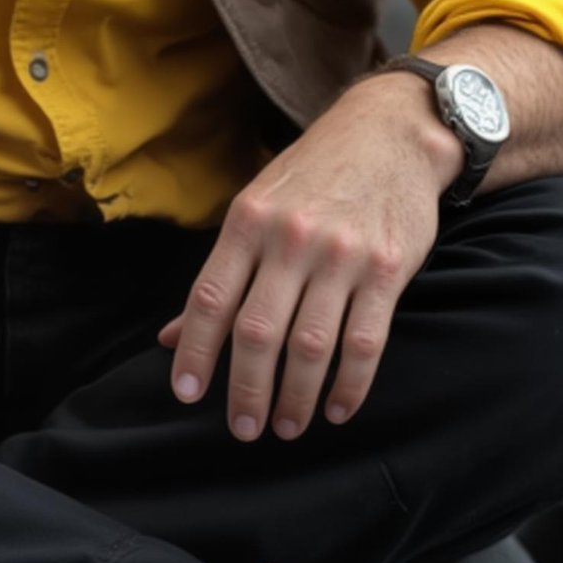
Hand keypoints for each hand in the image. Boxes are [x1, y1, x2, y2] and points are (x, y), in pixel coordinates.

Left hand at [158, 75, 459, 439]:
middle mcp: (290, 238)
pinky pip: (365, 342)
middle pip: (258, 332)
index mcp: (248, 221)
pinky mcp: (387, 268)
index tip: (187, 395)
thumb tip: (171, 337)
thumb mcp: (255, 206)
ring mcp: (342, 254)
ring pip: (310, 345)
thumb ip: (220, 273)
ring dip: (295, 398)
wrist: (391, 132)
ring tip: (286, 428)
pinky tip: (338, 409)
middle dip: (246, 391)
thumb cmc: (314, 174)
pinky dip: (350, 385)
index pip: (211, 299)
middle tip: (242, 429)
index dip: (196, 353)